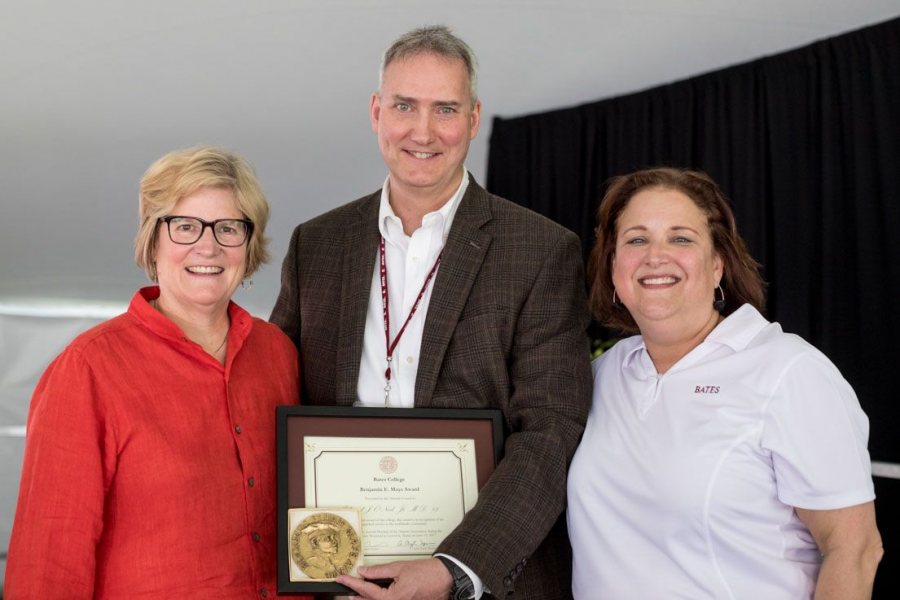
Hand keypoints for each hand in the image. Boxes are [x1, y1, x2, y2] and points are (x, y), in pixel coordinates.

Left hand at [336, 557, 452, 599]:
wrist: (445, 578)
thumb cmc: (427, 573)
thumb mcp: (399, 567)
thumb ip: (378, 571)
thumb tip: (363, 572)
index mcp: (392, 598)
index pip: (366, 591)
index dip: (352, 583)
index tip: (342, 579)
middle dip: (357, 595)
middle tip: (346, 587)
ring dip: (367, 599)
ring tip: (356, 593)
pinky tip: (375, 595)